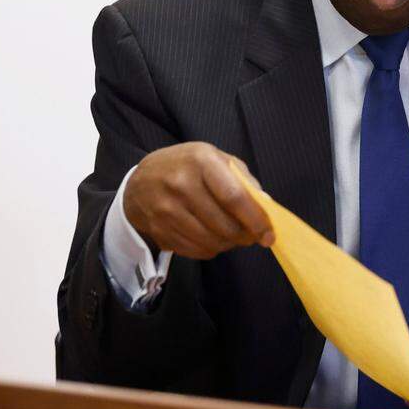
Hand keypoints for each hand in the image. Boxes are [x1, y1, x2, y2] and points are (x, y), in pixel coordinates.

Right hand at [124, 142, 273, 259]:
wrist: (141, 181)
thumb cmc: (187, 167)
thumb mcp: (215, 158)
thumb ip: (242, 179)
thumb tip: (265, 205)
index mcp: (201, 161)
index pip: (234, 197)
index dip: (255, 219)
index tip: (268, 234)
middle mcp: (181, 185)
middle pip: (224, 225)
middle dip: (245, 236)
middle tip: (253, 237)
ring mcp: (167, 210)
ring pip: (211, 242)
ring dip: (229, 245)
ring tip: (234, 236)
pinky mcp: (159, 230)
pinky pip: (195, 251)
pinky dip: (211, 249)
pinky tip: (213, 238)